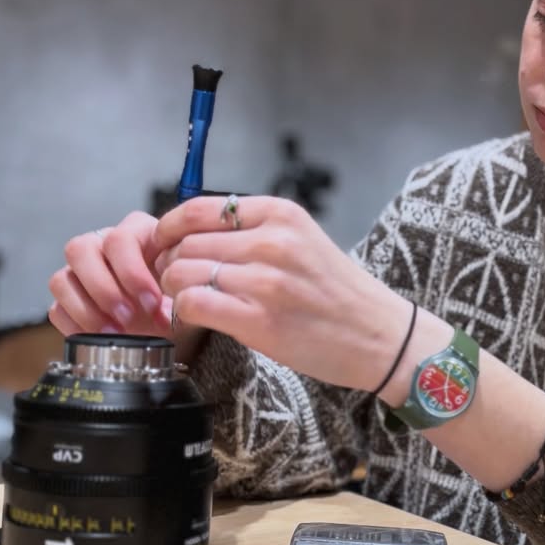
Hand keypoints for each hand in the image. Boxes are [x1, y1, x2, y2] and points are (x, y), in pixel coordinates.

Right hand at [48, 213, 172, 338]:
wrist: (172, 319)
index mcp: (135, 231)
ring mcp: (79, 270)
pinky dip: (76, 327)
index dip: (132, 273)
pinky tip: (100, 340)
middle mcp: (100, 243)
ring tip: (115, 333)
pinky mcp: (68, 298)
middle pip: (79, 250)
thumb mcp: (186, 290)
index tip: (152, 303)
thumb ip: (179, 290)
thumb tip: (165, 308)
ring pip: (61, 280)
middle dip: (104, 290)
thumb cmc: (179, 297)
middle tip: (128, 318)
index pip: (119, 239)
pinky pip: (56, 309)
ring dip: (87, 311)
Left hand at [153, 195, 411, 390]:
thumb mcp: (303, 241)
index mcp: (282, 214)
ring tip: (187, 304)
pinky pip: (192, 304)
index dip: (169, 229)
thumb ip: (255, 232)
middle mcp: (272, 241)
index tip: (165, 247)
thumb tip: (193, 237)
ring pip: (182, 273)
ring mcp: (265, 281)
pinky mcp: (259, 320)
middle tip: (175, 285)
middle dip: (169, 265)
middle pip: (185, 243)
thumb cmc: (339, 294)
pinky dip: (183, 314)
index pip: (199, 209)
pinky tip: (196, 322)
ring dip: (174, 292)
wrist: (380, 336)